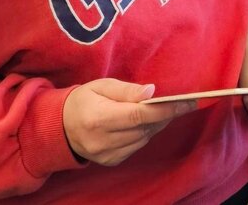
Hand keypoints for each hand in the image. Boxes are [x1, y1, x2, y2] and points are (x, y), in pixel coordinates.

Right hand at [62, 78, 196, 165]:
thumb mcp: (102, 86)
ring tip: (163, 110)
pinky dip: (144, 133)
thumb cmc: (84, 100)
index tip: (187, 102)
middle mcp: (102, 140)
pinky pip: (136, 146)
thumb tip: (152, 91)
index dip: (166, 109)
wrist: (61, 127)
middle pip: (144, 127)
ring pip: (143, 138)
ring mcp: (106, 155)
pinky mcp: (110, 161)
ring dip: (156, 124)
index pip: (139, 115)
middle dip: (165, 115)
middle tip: (181, 103)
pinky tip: (144, 123)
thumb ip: (127, 90)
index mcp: (99, 118)